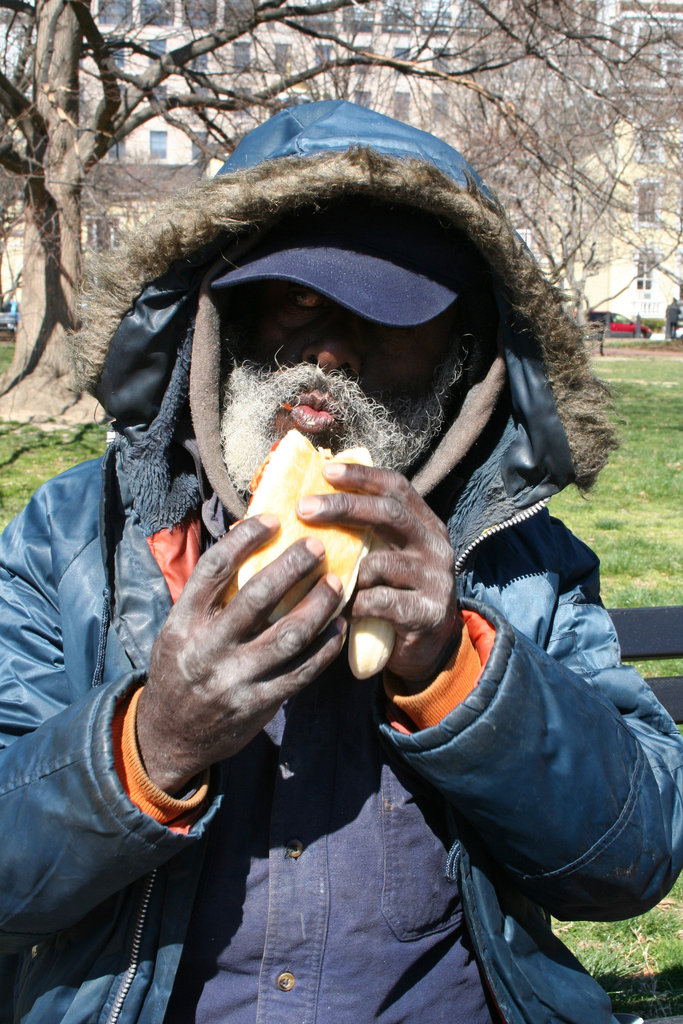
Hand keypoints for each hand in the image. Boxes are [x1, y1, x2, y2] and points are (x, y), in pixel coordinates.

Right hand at [136, 514, 346, 793]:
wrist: (169, 738)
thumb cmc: (181, 668)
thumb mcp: (179, 630)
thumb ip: (209, 597)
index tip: (273, 519)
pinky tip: (339, 627)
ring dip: (319, 605)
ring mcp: (234, 679)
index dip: (245, 539)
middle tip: (318, 546)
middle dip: (292, 567)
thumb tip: (248, 543)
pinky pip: (301, 671)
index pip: (214, 569)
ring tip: (337, 583)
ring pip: (288, 635)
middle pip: (257, 597)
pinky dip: (325, 647)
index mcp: (182, 622)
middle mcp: (206, 648)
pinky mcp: (258, 704)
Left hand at [297, 463, 461, 689]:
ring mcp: (436, 579)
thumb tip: (309, 504)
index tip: (326, 471)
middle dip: (343, 507)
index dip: (362, 476)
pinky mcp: (428, 612)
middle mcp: (435, 545)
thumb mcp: (386, 557)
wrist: (428, 648)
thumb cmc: (393, 595)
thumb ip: (365, 534)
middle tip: (303, 508)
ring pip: (380, 563)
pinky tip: (345, 612)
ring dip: (348, 572)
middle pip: (389, 513)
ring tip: (327, 583)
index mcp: (425, 524)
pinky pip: (380, 601)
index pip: (396, 488)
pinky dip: (356, 605)